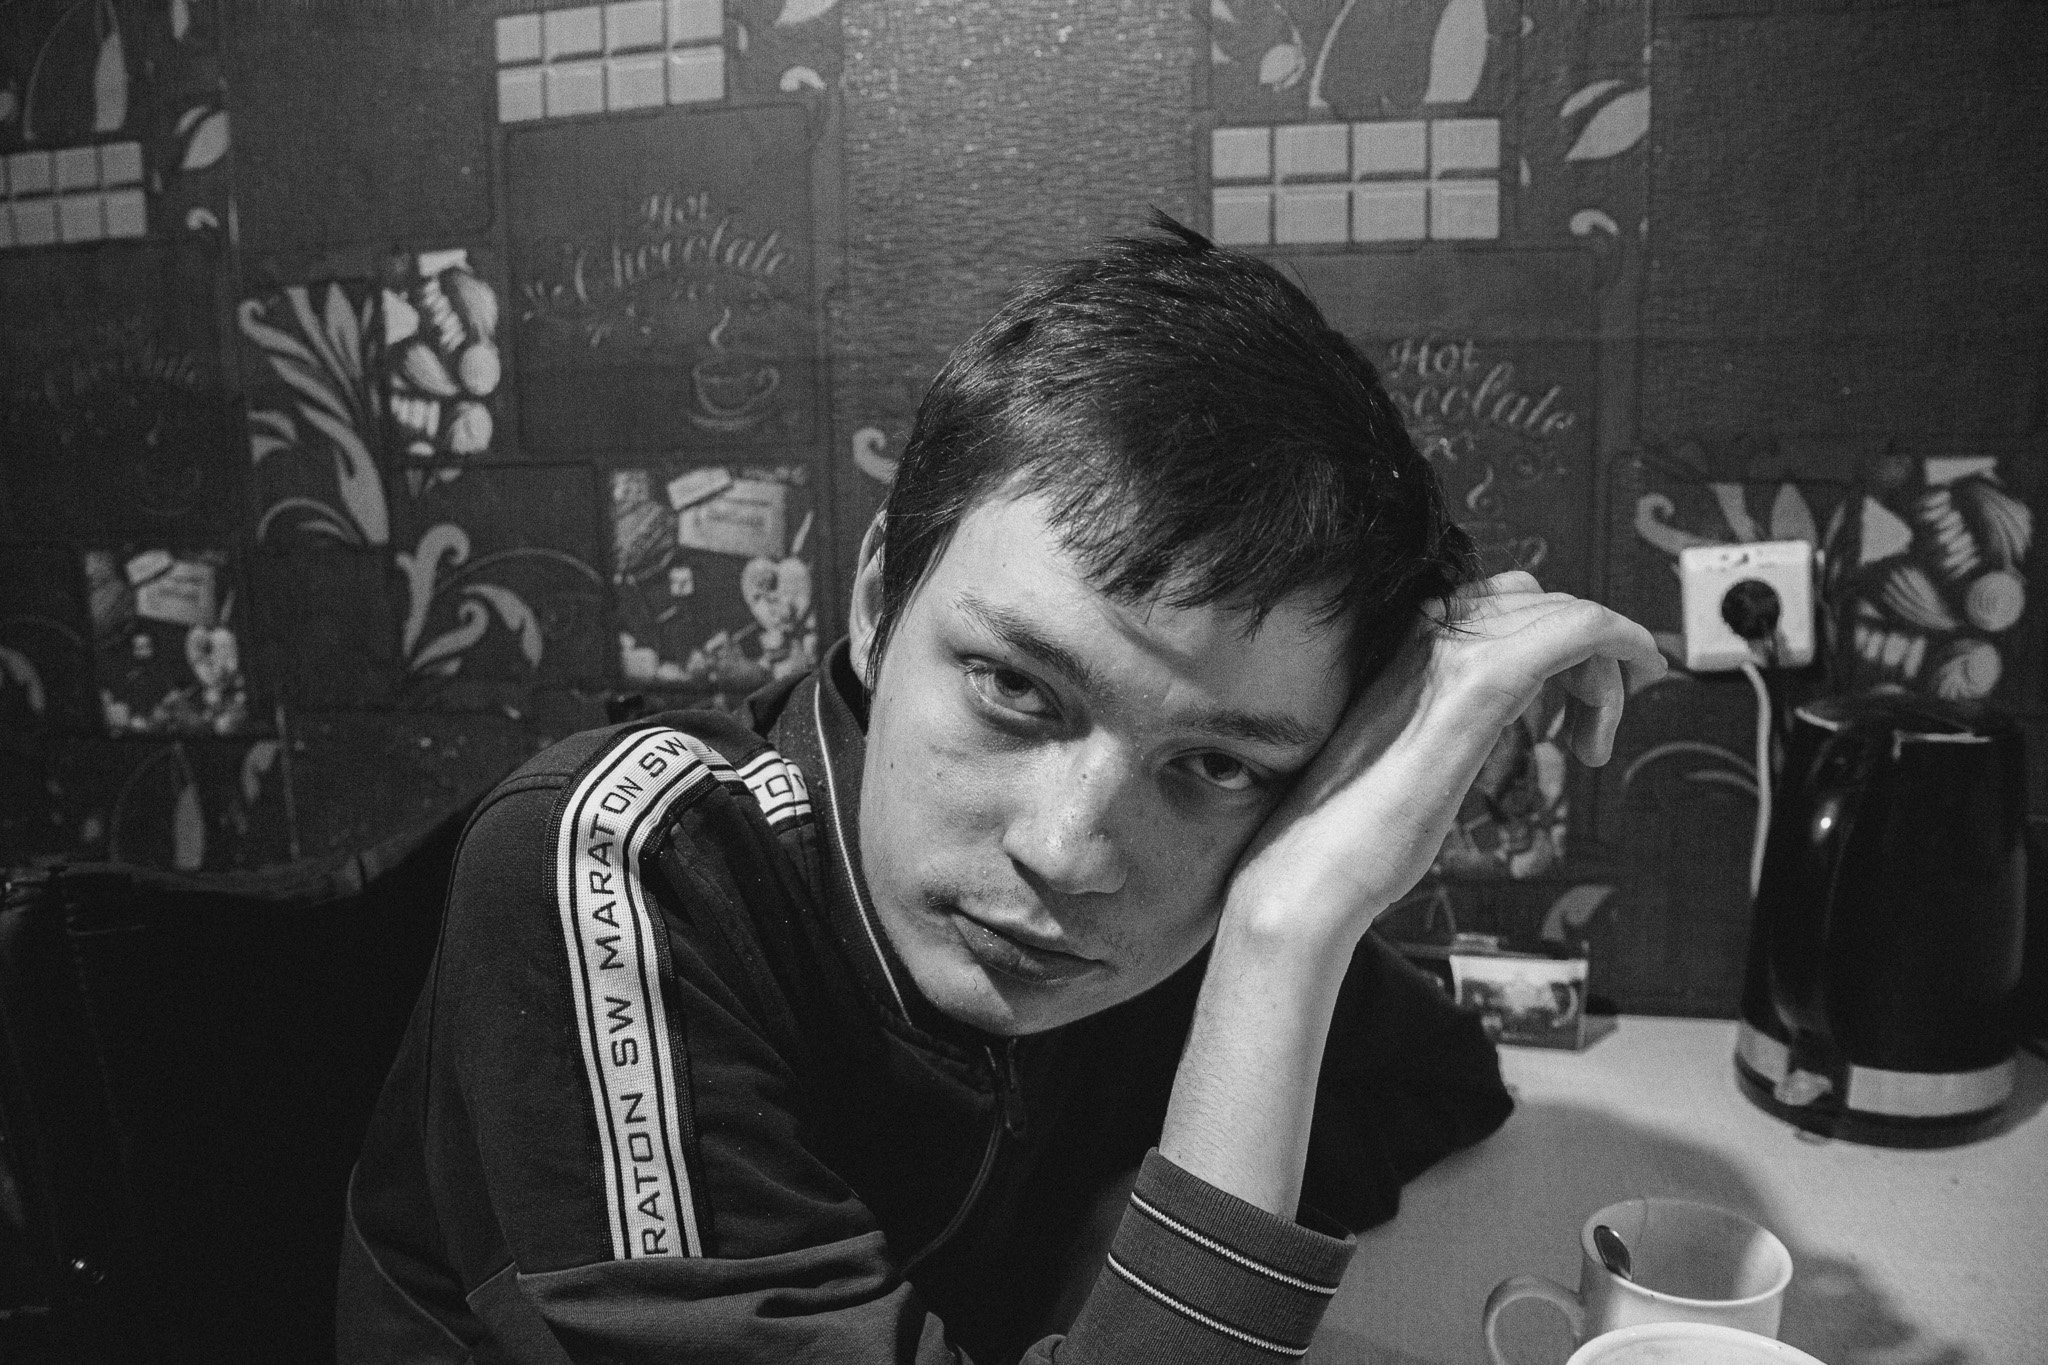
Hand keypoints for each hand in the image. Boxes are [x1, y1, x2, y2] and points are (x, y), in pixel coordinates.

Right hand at [1224, 572, 1666, 944]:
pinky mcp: (1480, 687)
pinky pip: (1574, 631)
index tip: (1577, 700)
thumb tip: (1472, 731)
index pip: (1499, 605)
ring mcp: (1451, 656)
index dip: (1552, 641)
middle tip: (1591, 731)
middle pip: (1537, 600)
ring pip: (1563, 612)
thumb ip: (1443, 728)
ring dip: (1603, 667)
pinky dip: (1622, 640)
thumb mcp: (1410, 762)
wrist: (1312, 872)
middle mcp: (1426, 638)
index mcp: (1404, 652)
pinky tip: (1638, 676)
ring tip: (1593, 741)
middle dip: (1585, 655)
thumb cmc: (1352, 836)